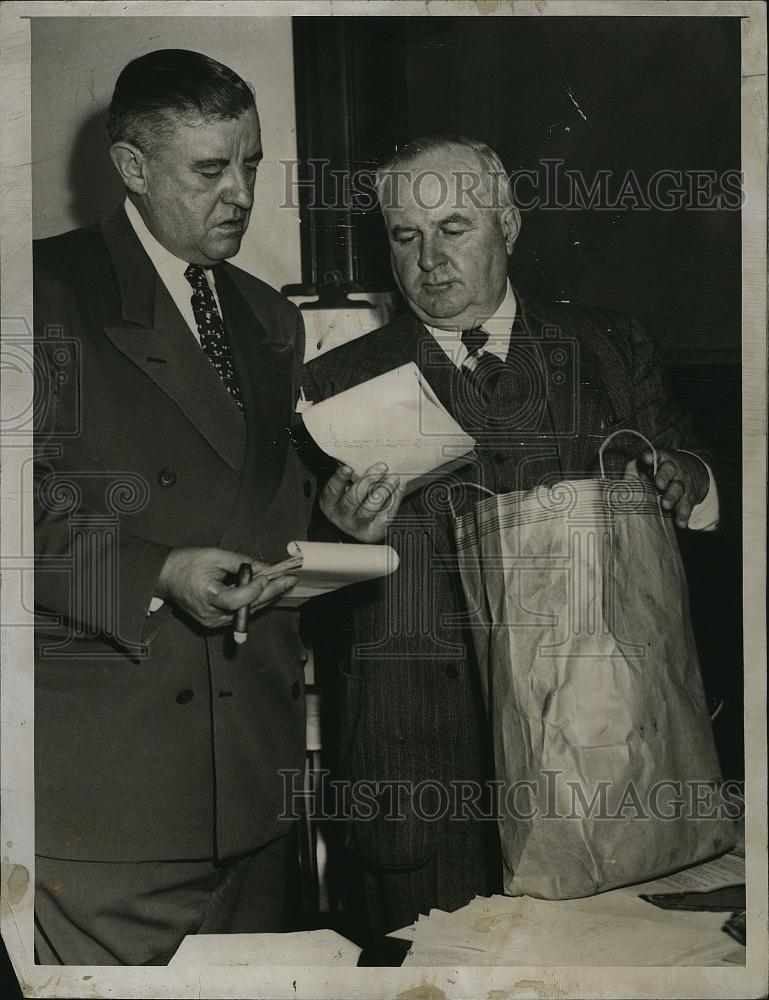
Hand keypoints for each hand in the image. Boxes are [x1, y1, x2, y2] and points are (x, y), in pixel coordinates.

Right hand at [156, 547, 296, 627]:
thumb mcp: (215, 556)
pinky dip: (253, 602)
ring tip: (283, 584)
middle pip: (248, 607)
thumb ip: (242, 563)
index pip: (238, 599)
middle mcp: (211, 614)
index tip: (269, 575)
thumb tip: (265, 567)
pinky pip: (240, 614)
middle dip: (271, 593)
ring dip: (265, 598)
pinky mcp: (215, 623)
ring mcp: (213, 622)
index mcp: (207, 596)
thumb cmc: (187, 563)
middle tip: (289, 581)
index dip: (256, 588)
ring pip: (247, 612)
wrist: (166, 577)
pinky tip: (266, 591)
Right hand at [320, 463, 404, 543]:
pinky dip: (395, 498)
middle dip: (368, 481)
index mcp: (330, 504)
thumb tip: (366, 459)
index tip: (348, 468)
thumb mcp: (344, 491)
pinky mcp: (376, 530)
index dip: (339, 479)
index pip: (332, 490)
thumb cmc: (352, 501)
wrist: (358, 529)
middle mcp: (342, 516)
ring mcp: (359, 526)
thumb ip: (351, 479)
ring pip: (370, 508)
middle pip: (353, 499)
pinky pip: (386, 513)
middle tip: (382, 467)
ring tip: (393, 478)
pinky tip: (399, 486)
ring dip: (384, 490)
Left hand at [634, 449, 709, 528]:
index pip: (654, 456)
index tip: (646, 459)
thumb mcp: (650, 467)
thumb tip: (619, 482)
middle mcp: (672, 470)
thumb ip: (635, 471)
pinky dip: (683, 516)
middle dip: (663, 477)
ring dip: (672, 498)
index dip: (649, 457)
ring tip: (666, 506)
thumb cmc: (662, 472)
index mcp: (659, 461)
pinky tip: (681, 523)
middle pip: (668, 470)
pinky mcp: (688, 498)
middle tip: (659, 485)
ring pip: (678, 489)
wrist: (695, 473)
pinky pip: (686, 507)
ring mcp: (681, 484)